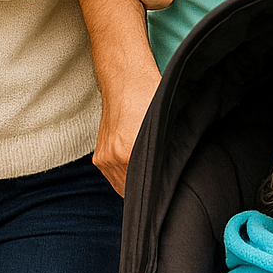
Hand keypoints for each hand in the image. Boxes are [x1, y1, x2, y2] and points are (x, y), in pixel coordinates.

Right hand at [94, 64, 159, 196]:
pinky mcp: (99, 156)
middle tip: (159, 181)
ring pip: (121, 186)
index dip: (157, 191)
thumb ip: (165, 154)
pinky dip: (124, 175)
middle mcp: (113, 157)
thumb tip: (173, 175)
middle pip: (131, 191)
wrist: (126, 80)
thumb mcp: (165, 125)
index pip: (145, 190)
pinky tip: (135, 164)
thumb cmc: (149, 97)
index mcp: (130, 151)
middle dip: (145, 188)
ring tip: (146, 170)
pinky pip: (112, 177)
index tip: (165, 191)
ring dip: (133, 182)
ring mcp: (104, 157)